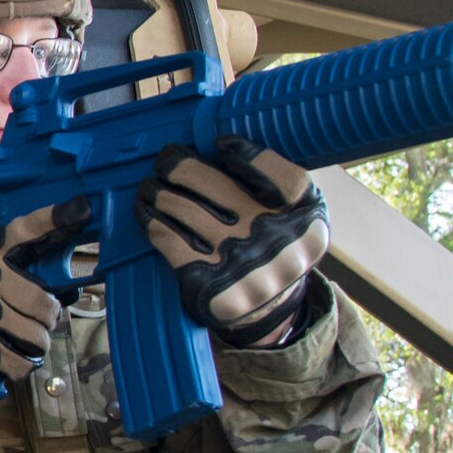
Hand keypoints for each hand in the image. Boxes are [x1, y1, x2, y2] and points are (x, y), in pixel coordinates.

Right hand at [0, 198, 90, 388]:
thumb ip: (2, 264)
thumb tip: (56, 283)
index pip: (25, 230)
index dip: (55, 219)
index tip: (82, 208)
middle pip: (42, 298)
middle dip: (48, 316)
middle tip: (40, 320)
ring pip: (36, 333)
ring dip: (37, 343)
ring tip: (25, 341)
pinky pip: (18, 360)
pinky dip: (21, 366)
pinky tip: (12, 361)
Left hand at [136, 135, 327, 346]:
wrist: (266, 309)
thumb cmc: (277, 246)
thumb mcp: (302, 216)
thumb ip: (279, 180)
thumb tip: (227, 146)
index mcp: (306, 224)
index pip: (283, 178)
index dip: (249, 154)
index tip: (220, 142)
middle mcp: (276, 245)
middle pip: (219, 188)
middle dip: (182, 166)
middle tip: (166, 157)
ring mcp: (239, 266)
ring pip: (185, 210)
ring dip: (159, 191)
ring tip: (150, 184)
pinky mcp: (208, 285)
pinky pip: (170, 241)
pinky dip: (152, 220)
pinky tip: (145, 210)